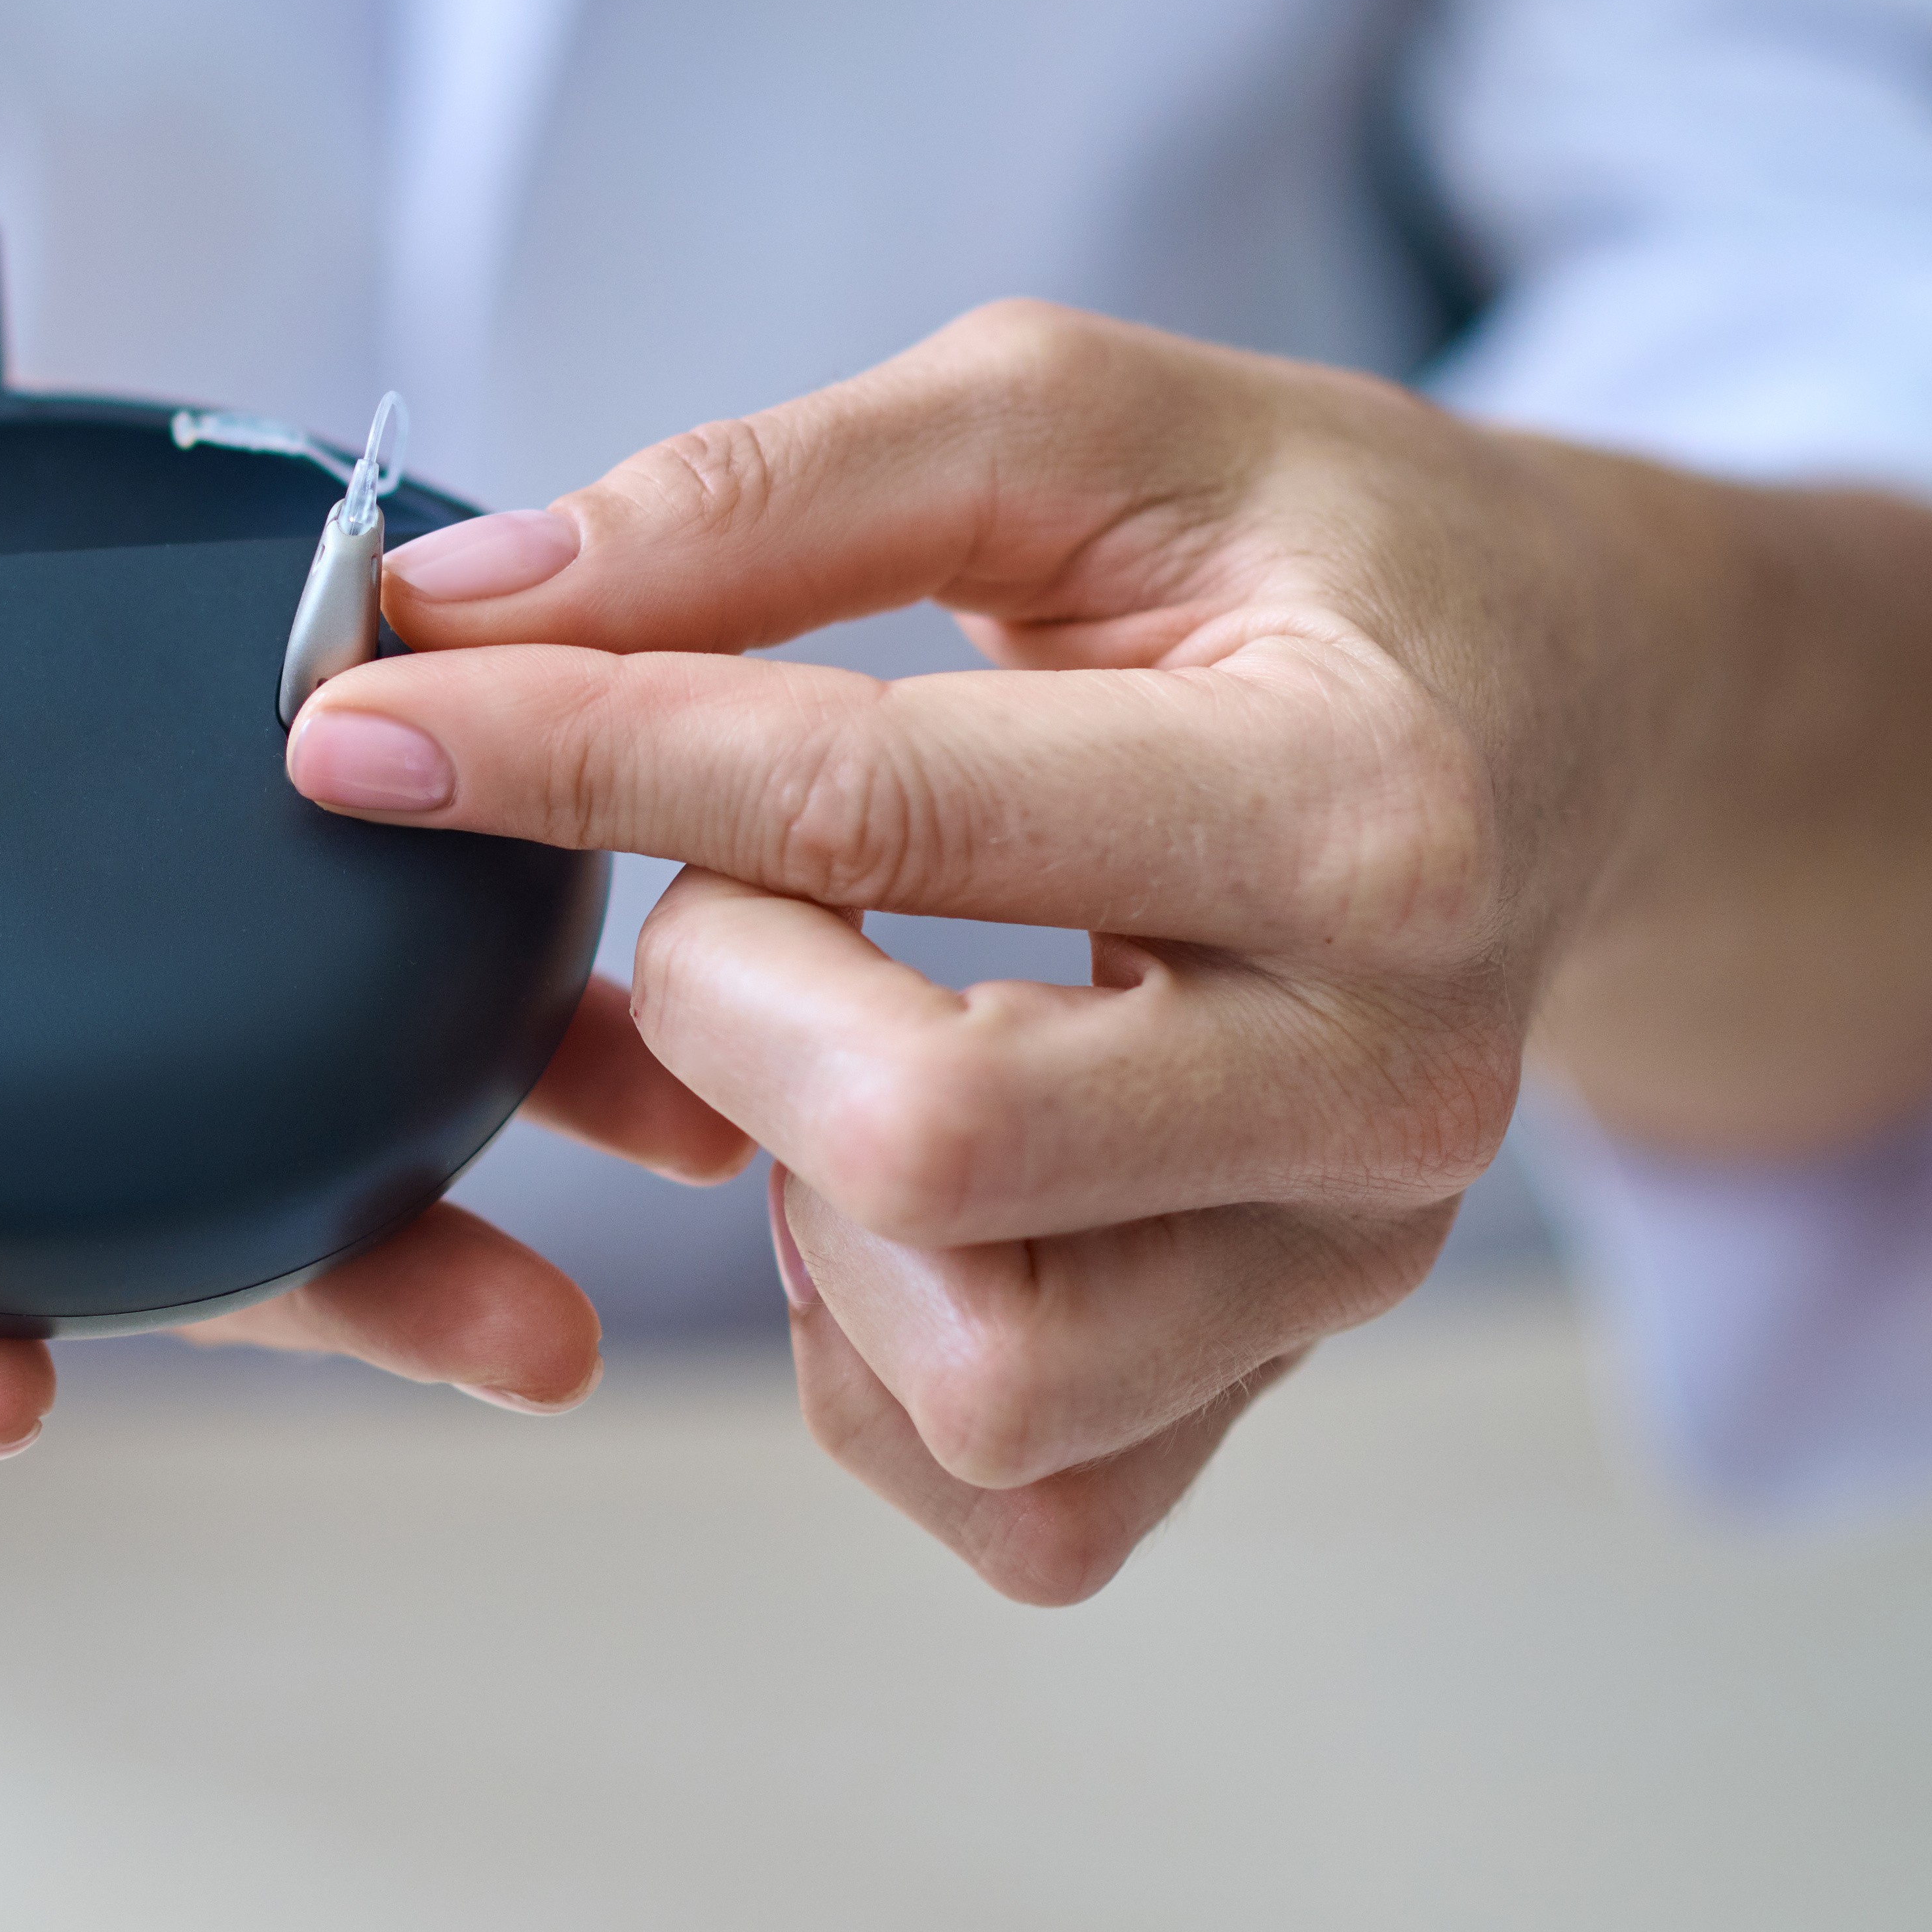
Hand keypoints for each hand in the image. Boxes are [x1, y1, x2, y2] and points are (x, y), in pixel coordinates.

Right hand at [0, 331, 750, 1450]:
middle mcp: (24, 1055)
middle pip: (168, 1222)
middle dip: (335, 1291)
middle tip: (511, 1345)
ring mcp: (174, 991)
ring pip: (334, 1130)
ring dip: (508, 1176)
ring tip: (678, 1180)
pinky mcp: (309, 879)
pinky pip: (431, 971)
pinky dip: (555, 1016)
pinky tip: (686, 1029)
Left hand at [285, 302, 1931, 1601]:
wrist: (1572, 720)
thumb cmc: (1309, 554)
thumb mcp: (1075, 423)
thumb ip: (770, 497)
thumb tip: (461, 608)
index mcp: (1358, 801)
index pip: (869, 810)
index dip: (564, 754)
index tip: (359, 721)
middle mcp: (1386, 1076)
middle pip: (926, 1145)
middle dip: (715, 1005)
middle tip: (725, 899)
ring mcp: (1343, 1265)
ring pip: (971, 1373)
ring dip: (799, 1206)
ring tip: (834, 1037)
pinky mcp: (1280, 1378)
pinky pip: (1020, 1508)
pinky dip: (875, 1364)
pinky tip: (886, 1190)